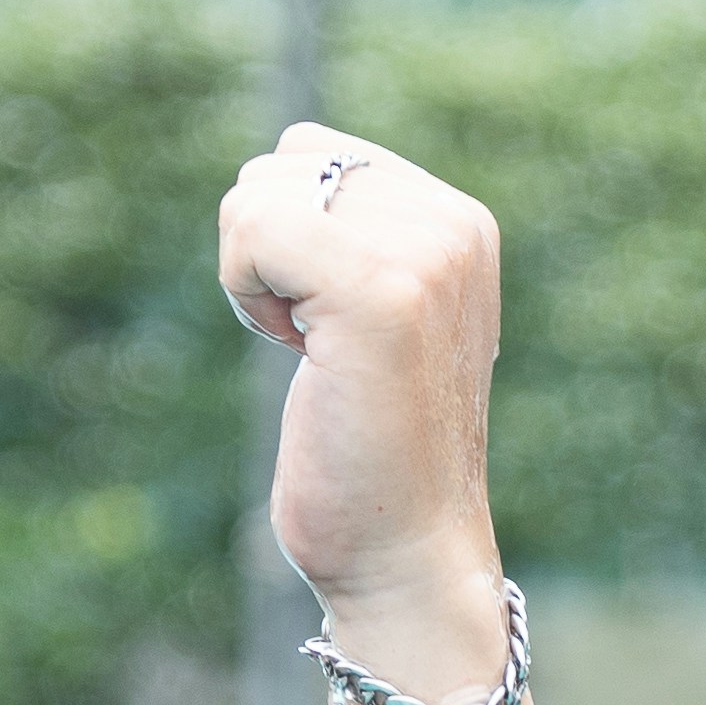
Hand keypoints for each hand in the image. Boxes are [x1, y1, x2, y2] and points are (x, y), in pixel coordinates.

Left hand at [217, 125, 505, 627]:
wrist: (403, 552)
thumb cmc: (366, 452)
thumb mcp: (369, 315)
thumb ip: (348, 236)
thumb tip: (278, 164)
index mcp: (458, 222)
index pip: (313, 151)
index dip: (285, 238)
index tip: (330, 323)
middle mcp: (453, 223)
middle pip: (283, 162)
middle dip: (266, 254)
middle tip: (319, 345)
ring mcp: (425, 252)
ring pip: (259, 194)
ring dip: (255, 280)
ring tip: (317, 355)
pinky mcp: (381, 291)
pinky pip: (254, 231)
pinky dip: (247, 295)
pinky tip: (299, 355)